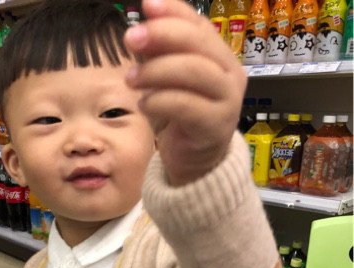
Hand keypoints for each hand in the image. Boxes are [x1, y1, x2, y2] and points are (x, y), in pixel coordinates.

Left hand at [124, 0, 246, 185]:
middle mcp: (230, 74)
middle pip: (198, 44)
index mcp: (220, 57)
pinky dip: (160, 101)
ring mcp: (227, 101)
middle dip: (162, 36)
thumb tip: (140, 27)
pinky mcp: (216, 127)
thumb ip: (158, 54)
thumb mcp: (168, 81)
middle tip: (131, 39)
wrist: (196, 159)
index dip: (173, 11)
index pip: (199, 25)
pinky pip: (186, 106)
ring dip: (156, 71)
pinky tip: (144, 105)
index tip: (145, 6)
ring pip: (194, 72)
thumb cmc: (182, 116)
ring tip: (130, 80)